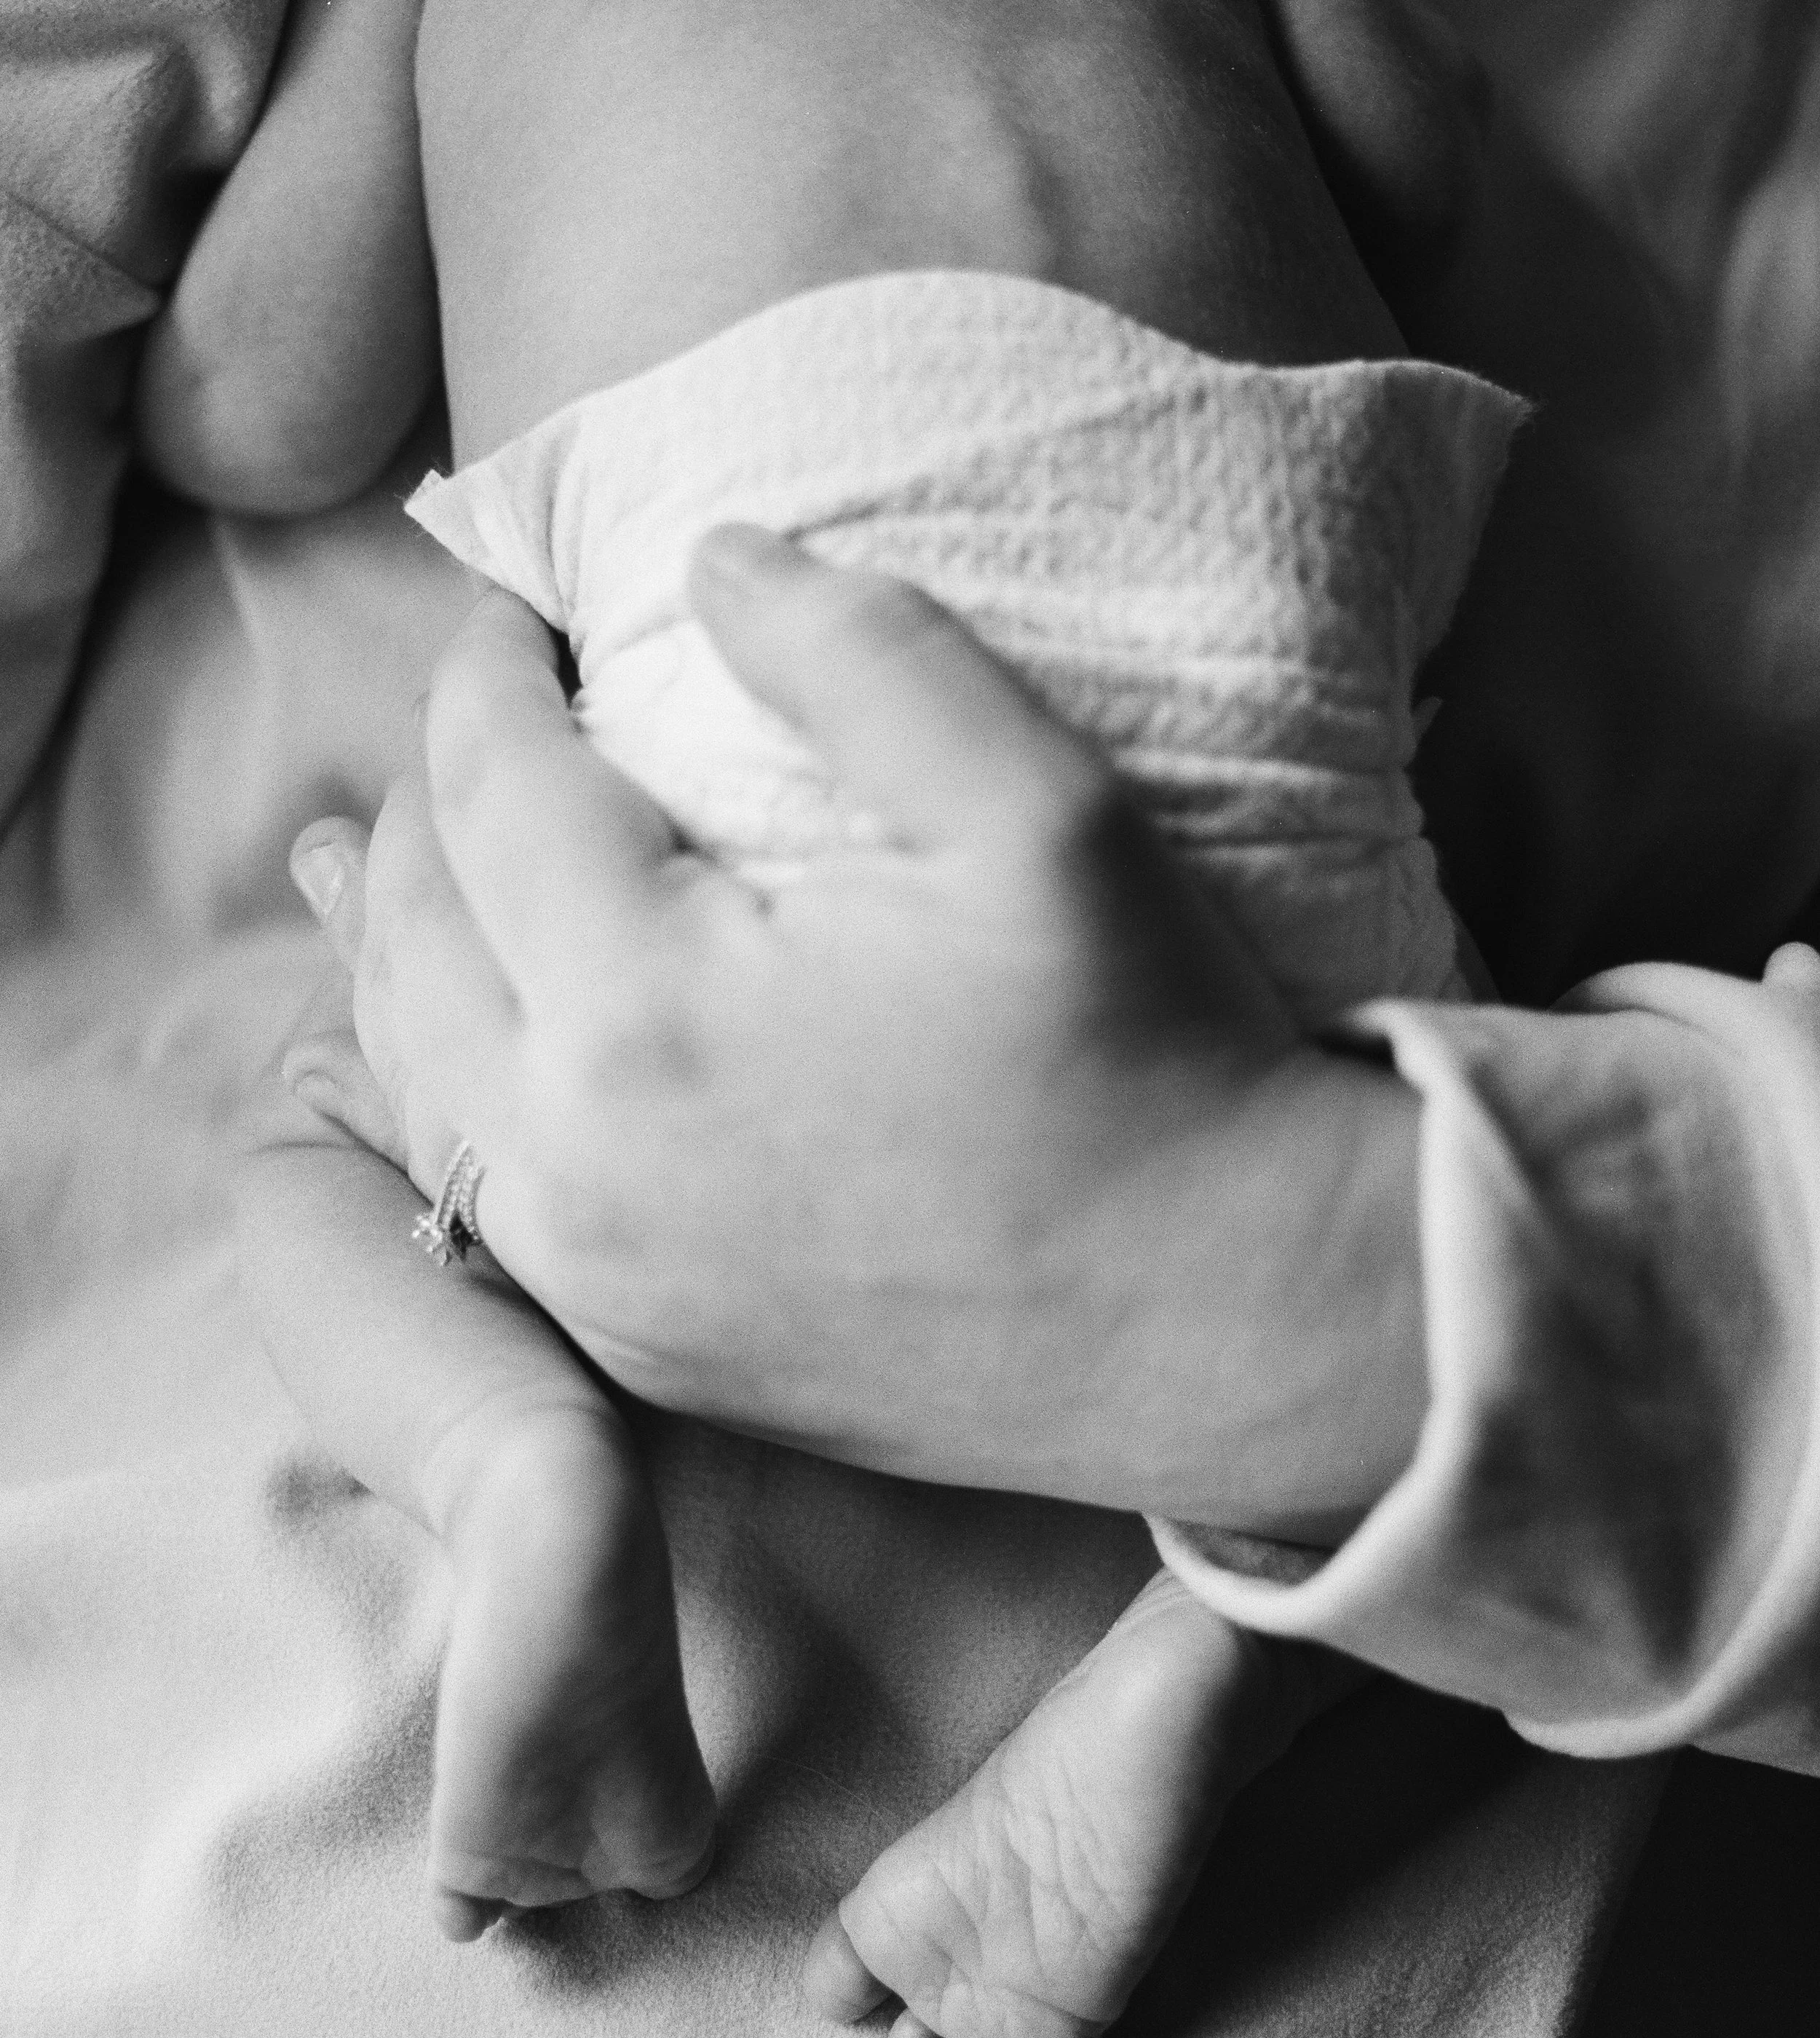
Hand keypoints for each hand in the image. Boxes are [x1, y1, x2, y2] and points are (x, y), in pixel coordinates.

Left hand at [292, 531, 1425, 1533]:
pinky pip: (477, 1192)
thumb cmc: (1151, 1061)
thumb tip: (710, 560)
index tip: (516, 602)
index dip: (486, 668)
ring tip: (359, 860)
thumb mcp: (1042, 811)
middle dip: (419, 795)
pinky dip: (437, 1084)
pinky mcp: (644, 1343)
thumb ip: (862, 653)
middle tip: (468, 705)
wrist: (1226, 1324)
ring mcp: (599, 1275)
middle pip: (416, 931)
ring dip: (388, 946)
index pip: (493, 785)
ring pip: (414, 1073)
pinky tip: (444, 1045)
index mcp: (648, 1009)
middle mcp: (578, 1162)